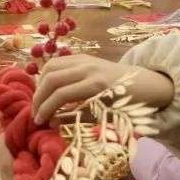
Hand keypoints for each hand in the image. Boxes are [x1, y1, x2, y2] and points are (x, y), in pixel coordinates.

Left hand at [0, 137, 71, 179]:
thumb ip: (63, 171)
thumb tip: (64, 146)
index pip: (6, 163)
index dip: (6, 142)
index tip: (10, 126)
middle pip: (3, 168)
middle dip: (10, 149)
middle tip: (19, 132)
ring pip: (6, 177)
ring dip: (13, 162)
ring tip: (24, 146)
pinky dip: (16, 176)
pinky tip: (26, 168)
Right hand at [31, 55, 173, 124]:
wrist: (143, 83)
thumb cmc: (126, 104)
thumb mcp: (103, 115)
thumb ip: (75, 117)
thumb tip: (51, 122)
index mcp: (96, 85)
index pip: (61, 95)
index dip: (46, 109)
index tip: (39, 122)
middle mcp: (87, 68)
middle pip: (52, 79)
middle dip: (39, 97)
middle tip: (35, 113)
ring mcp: (84, 59)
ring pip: (51, 67)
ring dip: (40, 84)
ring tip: (39, 101)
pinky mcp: (82, 56)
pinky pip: (58, 62)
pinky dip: (48, 75)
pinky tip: (47, 89)